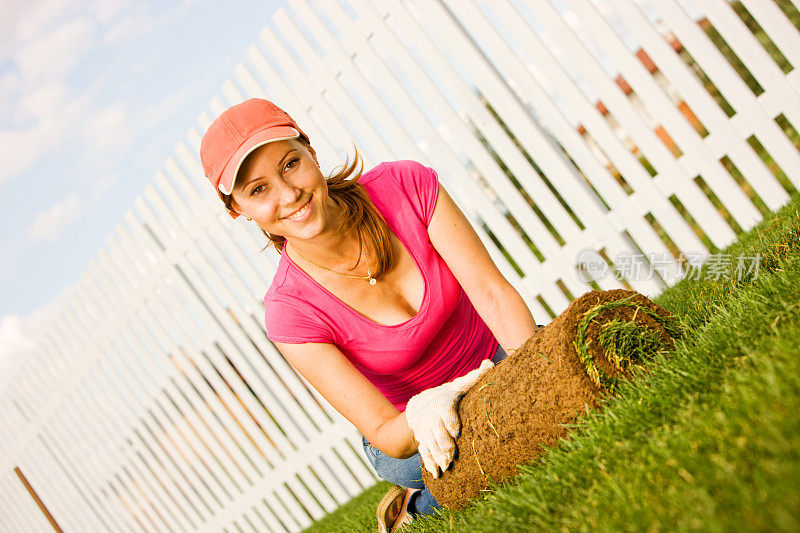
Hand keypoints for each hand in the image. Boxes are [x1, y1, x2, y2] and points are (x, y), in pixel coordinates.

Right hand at [404, 359, 493, 477]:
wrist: (419, 407)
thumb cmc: (446, 397)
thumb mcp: (458, 386)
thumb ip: (474, 378)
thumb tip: (490, 364)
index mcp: (442, 405)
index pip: (445, 413)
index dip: (450, 422)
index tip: (456, 431)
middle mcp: (432, 419)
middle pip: (437, 432)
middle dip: (443, 444)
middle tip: (452, 455)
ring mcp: (426, 432)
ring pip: (430, 445)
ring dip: (438, 456)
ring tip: (446, 466)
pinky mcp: (422, 443)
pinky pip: (424, 454)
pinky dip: (429, 464)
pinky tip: (437, 474)